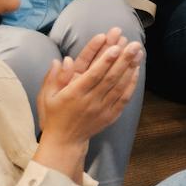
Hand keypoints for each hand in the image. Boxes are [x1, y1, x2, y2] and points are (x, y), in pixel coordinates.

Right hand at [35, 29, 142, 146]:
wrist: (65, 141)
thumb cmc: (54, 115)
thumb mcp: (46, 96)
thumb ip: (54, 77)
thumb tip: (62, 60)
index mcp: (74, 94)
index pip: (93, 75)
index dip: (105, 61)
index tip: (116, 47)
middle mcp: (90, 101)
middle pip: (110, 78)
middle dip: (123, 60)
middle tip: (134, 44)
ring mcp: (103, 109)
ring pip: (120, 86)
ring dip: (130, 68)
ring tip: (138, 53)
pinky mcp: (111, 115)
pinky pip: (124, 98)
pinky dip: (131, 84)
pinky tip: (136, 71)